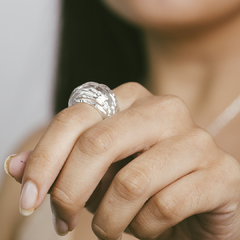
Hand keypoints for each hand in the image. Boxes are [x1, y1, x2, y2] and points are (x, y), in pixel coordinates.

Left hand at [6, 82, 239, 238]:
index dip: (44, 159)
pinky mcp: (222, 172)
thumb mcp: (94, 172)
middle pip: (98, 143)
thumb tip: (13, 166)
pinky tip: (149, 227)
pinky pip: (165, 206)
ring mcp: (197, 138)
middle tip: (63, 222)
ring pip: (131, 182)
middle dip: (70, 191)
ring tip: (111, 228)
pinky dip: (146, 229)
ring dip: (110, 219)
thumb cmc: (139, 186)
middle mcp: (165, 109)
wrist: (191, 207)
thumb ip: (59, 164)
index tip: (29, 197)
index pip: (76, 117)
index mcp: (133, 100)